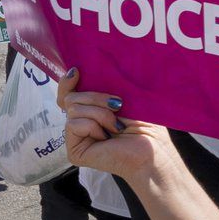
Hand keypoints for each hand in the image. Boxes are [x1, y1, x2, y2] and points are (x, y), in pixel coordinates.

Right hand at [57, 68, 172, 184]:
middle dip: (96, 97)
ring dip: (100, 113)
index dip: (67, 82)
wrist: (151, 151)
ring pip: (73, 108)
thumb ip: (103, 84)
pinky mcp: (74, 150)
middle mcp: (80, 123)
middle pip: (70, 97)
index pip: (68, 93)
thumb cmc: (146, 125)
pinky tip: (107, 137)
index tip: (77, 71)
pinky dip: (94, 126)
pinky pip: (73, 124)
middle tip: (118, 105)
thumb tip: (77, 69)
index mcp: (91, 110)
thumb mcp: (124, 97)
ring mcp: (76, 138)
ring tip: (117, 126)